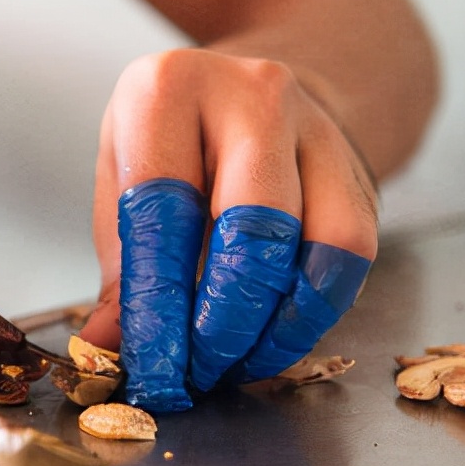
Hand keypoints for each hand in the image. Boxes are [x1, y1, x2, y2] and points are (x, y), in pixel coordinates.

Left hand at [80, 49, 376, 411]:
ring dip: (276, 327)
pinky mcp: (356, 168)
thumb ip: (123, 267)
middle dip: (224, 323)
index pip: (163, 212)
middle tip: (197, 374)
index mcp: (167, 91)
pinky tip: (276, 339)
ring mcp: (314, 127)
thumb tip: (108, 349)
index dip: (159, 304)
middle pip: (251, 229)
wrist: (246, 96)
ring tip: (237, 366)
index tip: (154, 365)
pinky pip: (349, 255)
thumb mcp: (123, 181)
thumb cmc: (170, 145)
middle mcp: (250, 96)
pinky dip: (313, 312)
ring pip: (318, 246)